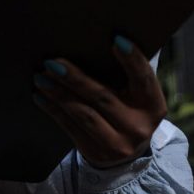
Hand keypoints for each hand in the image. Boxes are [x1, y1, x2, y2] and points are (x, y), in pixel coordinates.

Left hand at [32, 36, 166, 168]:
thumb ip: (123, 75)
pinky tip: (39, 96)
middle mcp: (139, 126)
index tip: (116, 39)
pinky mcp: (96, 152)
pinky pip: (70, 127)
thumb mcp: (134, 96)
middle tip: (52, 62)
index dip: (132, 59)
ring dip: (58, 93)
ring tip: (40, 77)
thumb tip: (93, 41)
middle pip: (103, 97)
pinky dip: (52, 109)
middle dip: (75, 78)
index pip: (144, 78)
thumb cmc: (126, 110)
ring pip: (83, 114)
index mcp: (153, 105)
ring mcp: (118, 143)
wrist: (125, 153)